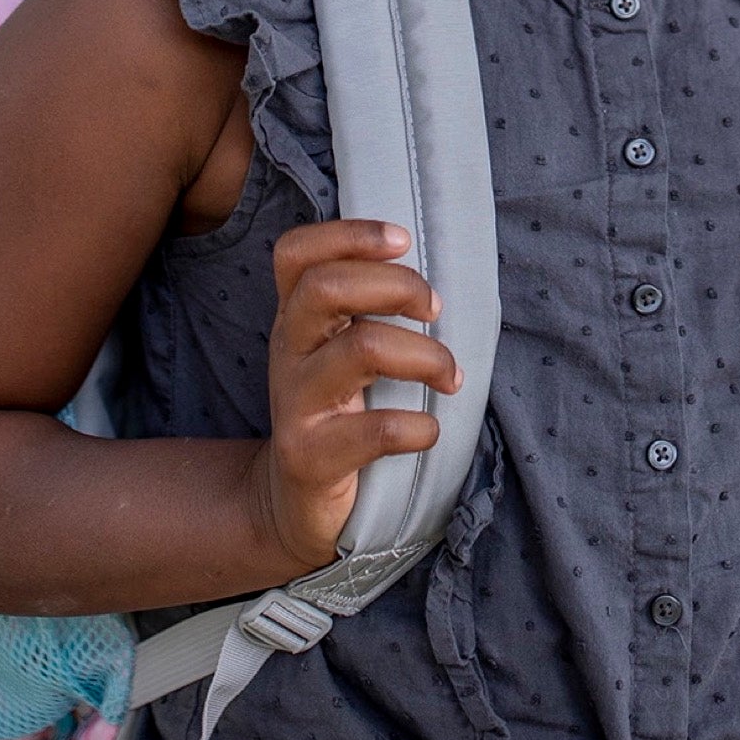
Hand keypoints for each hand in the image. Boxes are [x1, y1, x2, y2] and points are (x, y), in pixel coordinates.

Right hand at [255, 220, 461, 570]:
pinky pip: (374, 430)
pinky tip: (429, 431)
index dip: (348, 234)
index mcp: (297, 320)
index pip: (295, 253)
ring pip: (359, 350)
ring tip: (451, 376)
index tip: (404, 240)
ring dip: (425, 356)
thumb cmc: (340, 413)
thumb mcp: (344, 352)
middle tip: (434, 309)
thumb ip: (369, 310)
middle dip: (397, 286)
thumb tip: (432, 273)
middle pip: (324, 288)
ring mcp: (295, 406)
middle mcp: (288, 353)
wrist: (293, 505)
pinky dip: (418, 427)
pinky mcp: (309, 458)